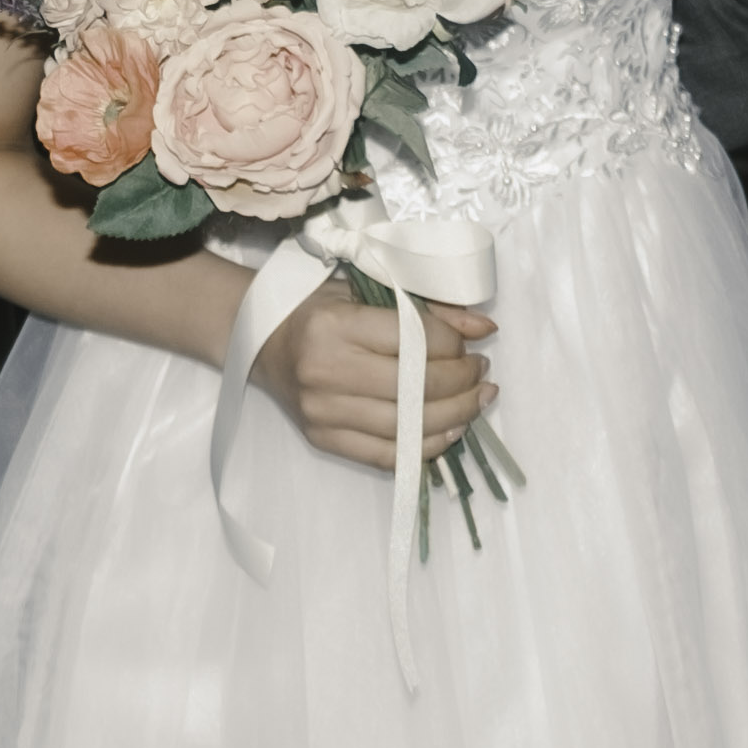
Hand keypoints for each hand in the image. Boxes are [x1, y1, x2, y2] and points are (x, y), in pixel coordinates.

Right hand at [254, 284, 499, 472]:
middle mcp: (325, 371)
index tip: (468, 344)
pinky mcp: (323, 439)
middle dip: (463, 382)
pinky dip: (427, 446)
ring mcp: (322, 411)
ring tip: (476, 400)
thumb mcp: (367, 291)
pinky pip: (388, 455)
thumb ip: (428, 308)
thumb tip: (485, 329)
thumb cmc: (317, 308)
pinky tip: (451, 429)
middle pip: (418, 388)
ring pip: (409, 426)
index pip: (416, 341)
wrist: (263, 339)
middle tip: (480, 372)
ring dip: (456, 415)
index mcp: (335, 325)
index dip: (454, 345)